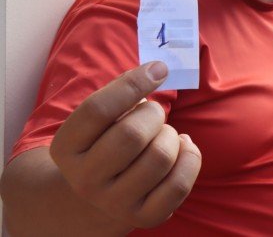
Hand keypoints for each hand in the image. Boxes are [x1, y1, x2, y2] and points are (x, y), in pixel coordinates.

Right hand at [49, 62, 201, 228]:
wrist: (97, 197)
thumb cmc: (106, 142)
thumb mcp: (100, 120)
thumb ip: (122, 92)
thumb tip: (158, 69)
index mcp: (66, 148)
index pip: (98, 109)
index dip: (133, 83)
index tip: (159, 69)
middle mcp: (85, 180)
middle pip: (132, 135)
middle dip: (154, 115)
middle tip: (154, 114)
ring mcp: (114, 203)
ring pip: (160, 157)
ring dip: (171, 136)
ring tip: (164, 135)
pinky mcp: (144, 217)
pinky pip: (179, 183)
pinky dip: (190, 157)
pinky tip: (182, 149)